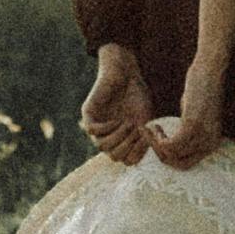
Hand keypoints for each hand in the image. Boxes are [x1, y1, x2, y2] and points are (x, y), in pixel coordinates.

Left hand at [80, 46, 152, 164]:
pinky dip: (106, 128)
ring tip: (127, 123)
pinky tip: (116, 119)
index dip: (137, 153)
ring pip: (102, 146)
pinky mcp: (88, 114)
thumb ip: (143, 140)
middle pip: (114, 156)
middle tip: (136, 128)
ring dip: (118, 137)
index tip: (144, 137)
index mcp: (122, 140)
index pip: (126, 160)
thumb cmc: (138, 94)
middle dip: (128, 145)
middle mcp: (109, 136)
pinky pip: (92, 131)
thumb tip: (136, 160)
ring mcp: (98, 126)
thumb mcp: (146, 119)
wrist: (126, 72)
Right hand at [145, 67, 225, 169]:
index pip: (186, 164)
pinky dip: (158, 138)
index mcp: (212, 144)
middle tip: (151, 137)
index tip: (158, 142)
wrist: (209, 72)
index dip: (168, 157)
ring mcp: (203, 136)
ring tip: (151, 129)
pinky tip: (155, 126)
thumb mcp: (194, 117)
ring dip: (155, 144)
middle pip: (179, 164)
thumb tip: (170, 145)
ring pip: (172, 155)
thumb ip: (186, 132)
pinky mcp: (193, 126)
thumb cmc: (200, 91)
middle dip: (160, 154)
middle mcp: (210, 144)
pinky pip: (170, 145)